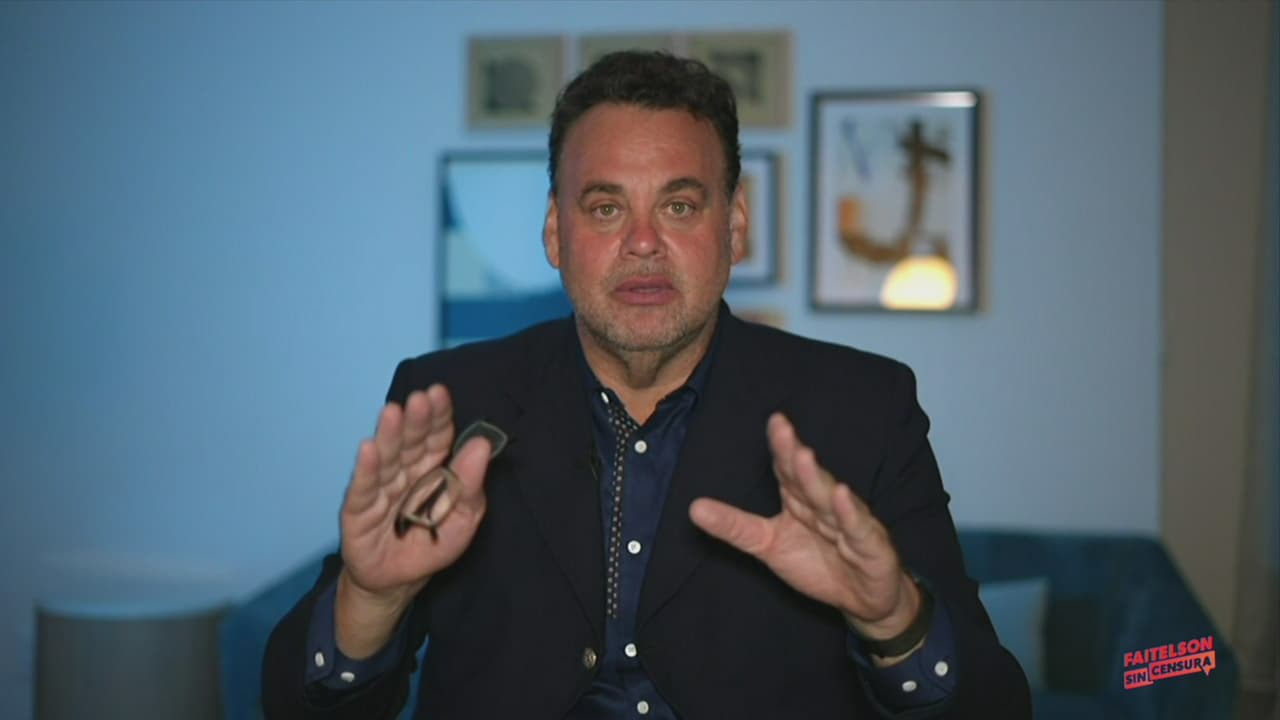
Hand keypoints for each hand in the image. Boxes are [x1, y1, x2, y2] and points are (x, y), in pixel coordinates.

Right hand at [336, 384, 492, 655]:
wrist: (396, 583)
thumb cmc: (431, 545)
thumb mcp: (463, 519)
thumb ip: (470, 484)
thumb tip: (482, 444)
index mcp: (431, 469)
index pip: (435, 437)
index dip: (438, 416)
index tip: (440, 394)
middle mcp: (404, 472)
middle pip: (410, 443)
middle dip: (415, 420)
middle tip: (420, 398)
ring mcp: (379, 489)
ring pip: (386, 459)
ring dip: (390, 435)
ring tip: (394, 412)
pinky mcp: (358, 511)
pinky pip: (364, 488)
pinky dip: (366, 470)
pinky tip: (368, 449)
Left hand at [689, 413, 919, 641]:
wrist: (864, 599)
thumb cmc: (819, 564)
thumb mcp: (769, 546)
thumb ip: (735, 527)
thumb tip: (694, 507)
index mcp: (800, 500)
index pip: (788, 469)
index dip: (781, 447)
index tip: (774, 421)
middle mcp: (824, 504)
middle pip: (807, 477)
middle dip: (794, 453)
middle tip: (782, 428)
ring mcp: (849, 523)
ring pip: (830, 498)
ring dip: (817, 478)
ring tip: (804, 456)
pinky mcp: (870, 547)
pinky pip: (857, 528)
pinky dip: (850, 513)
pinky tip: (842, 496)